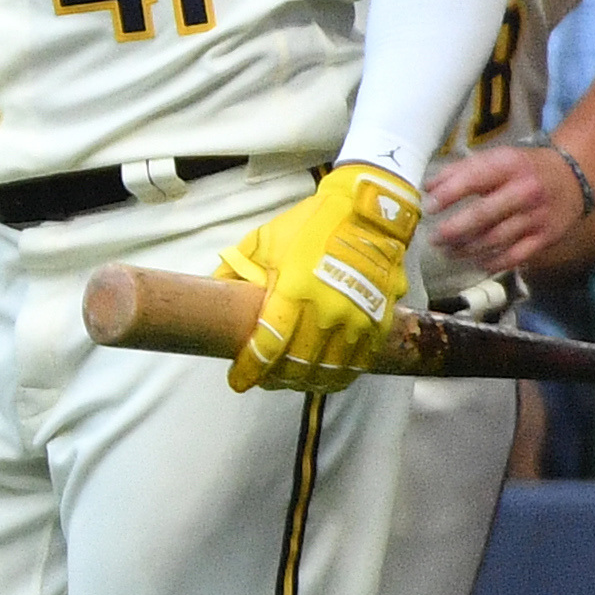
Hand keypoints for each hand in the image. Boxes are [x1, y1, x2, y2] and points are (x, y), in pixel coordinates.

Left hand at [215, 160, 420, 391]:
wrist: (369, 212)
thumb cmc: (311, 224)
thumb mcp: (265, 240)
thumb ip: (238, 267)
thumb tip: (213, 290)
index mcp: (295, 291)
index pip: (268, 345)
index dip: (251, 369)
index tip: (238, 380)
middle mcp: (328, 310)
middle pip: (298, 363)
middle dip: (276, 378)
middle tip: (263, 380)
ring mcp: (357, 318)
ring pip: (329, 369)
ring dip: (306, 382)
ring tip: (290, 382)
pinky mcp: (380, 320)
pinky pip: (359, 361)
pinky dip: (340, 375)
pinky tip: (325, 377)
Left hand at [425, 142, 587, 273]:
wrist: (575, 176)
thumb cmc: (525, 168)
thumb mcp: (497, 158)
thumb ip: (461, 170)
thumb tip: (427, 188)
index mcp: (509, 166)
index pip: (474, 179)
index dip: (448, 194)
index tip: (428, 206)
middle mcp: (525, 191)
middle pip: (484, 215)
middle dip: (454, 229)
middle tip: (435, 238)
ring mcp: (537, 216)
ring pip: (496, 239)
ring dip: (468, 249)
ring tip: (449, 252)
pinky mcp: (546, 237)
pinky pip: (516, 256)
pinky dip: (494, 263)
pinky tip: (477, 263)